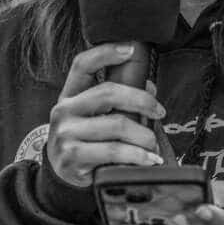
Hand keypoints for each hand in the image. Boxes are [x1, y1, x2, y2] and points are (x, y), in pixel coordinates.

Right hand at [45, 43, 165, 187]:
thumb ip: (119, 101)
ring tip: (153, 143)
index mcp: (70, 95)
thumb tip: (150, 88)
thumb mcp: (96, 118)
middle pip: (108, 93)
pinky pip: (115, 151)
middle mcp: (64, 110)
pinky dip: (138, 155)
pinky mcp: (72, 157)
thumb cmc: (88, 141)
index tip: (130, 50)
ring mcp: (65, 133)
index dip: (106, 53)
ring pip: (117, 125)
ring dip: (144, 135)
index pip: (82, 65)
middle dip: (142, 101)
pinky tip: (149, 159)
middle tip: (160, 112)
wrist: (64, 174)